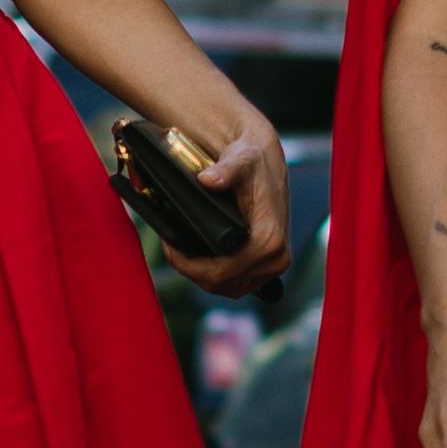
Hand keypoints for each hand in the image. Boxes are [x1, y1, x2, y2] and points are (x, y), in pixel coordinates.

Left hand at [171, 115, 290, 295]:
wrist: (266, 164)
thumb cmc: (253, 162)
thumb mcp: (240, 160)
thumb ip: (225, 170)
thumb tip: (208, 180)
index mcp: (270, 240)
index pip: (220, 273)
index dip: (188, 265)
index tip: (170, 246)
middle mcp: (276, 258)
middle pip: (220, 284)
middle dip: (189, 268)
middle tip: (170, 247)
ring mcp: (273, 267)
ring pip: (225, 287)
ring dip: (200, 273)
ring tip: (181, 250)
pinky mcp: (266, 269)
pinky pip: (234, 283)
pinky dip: (214, 274)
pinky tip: (199, 256)